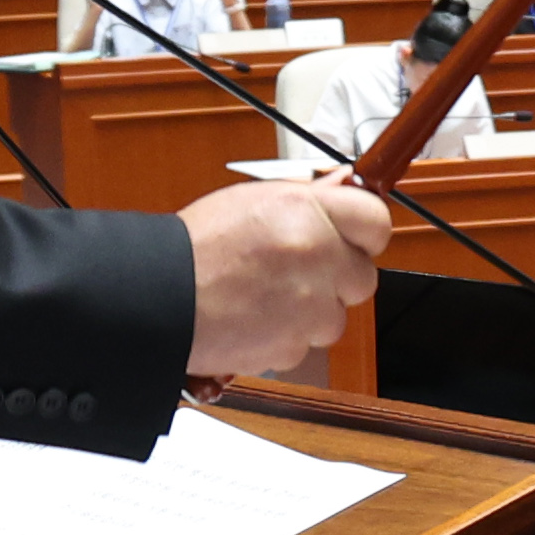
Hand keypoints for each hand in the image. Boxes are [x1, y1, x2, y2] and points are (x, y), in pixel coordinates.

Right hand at [180, 178, 394, 374]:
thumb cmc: (195, 247)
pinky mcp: (293, 347)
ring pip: (334, 317)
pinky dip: (285, 337)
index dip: (364, 232)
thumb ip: (308, 199)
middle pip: (363, 278)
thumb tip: (345, 188)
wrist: (157, 297)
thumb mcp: (252, 200)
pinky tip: (254, 318)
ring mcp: (309, 307)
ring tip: (265, 296)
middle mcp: (317, 258)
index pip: (377, 222)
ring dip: (310, 312)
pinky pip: (305, 345)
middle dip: (337, 278)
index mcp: (309, 212)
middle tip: (299, 271)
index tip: (354, 238)